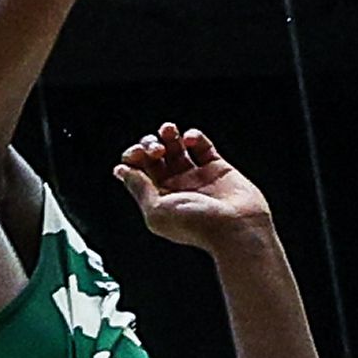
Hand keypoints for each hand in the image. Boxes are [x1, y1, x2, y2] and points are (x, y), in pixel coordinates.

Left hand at [115, 123, 273, 250]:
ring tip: (169, 130)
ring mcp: (196, 176)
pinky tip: (191, 139)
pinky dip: (195, 137)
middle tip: (157, 148)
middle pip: (155, 157)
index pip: (138, 170)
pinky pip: (202, 146)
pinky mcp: (217, 168)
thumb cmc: (197, 225)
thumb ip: (139, 187)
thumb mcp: (157, 210)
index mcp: (157, 199)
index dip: (133, 157)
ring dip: (169, 135)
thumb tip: (121, 170)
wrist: (236, 228)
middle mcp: (175, 187)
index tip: (137, 155)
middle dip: (150, 145)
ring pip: (177, 148)